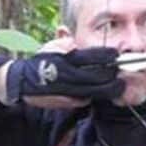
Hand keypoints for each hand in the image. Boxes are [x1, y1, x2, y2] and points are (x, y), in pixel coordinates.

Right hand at [5, 45, 124, 106]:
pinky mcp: (69, 102)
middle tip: (121, 70)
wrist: (24, 83)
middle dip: (112, 73)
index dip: (106, 56)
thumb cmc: (41, 61)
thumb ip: (64, 43)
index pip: (93, 57)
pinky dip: (97, 94)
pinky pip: (88, 98)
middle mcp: (70, 77)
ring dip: (109, 87)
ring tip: (119, 83)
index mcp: (67, 61)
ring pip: (96, 90)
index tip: (115, 55)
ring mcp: (70, 92)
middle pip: (98, 75)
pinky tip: (107, 91)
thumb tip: (73, 45)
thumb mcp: (50, 47)